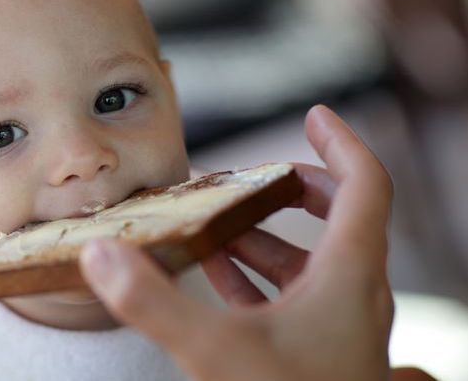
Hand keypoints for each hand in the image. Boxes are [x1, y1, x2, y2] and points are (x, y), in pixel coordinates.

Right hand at [80, 105, 430, 379]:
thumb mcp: (216, 353)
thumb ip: (153, 302)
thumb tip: (101, 254)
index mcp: (350, 275)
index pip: (365, 184)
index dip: (340, 142)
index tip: (313, 113)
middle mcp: (354, 293)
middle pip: (343, 215)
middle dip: (296, 185)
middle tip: (255, 173)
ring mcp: (340, 325)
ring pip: (312, 260)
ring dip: (267, 234)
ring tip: (216, 222)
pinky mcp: (320, 352)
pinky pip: (295, 296)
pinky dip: (260, 275)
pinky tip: (217, 274)